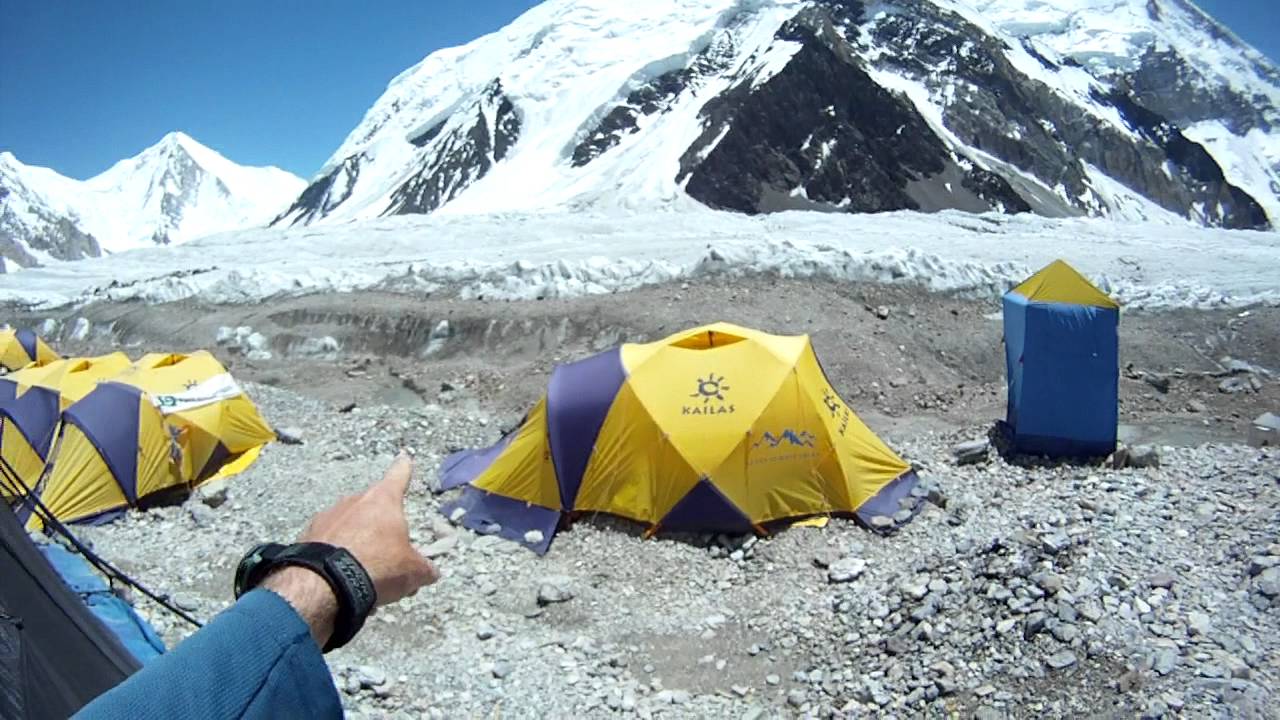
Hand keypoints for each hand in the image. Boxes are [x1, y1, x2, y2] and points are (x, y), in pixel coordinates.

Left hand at [263, 451, 438, 645]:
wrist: (324, 583)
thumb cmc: (376, 566)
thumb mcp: (411, 572)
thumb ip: (423, 568)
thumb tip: (431, 572)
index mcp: (383, 501)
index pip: (398, 477)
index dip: (404, 469)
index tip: (404, 458)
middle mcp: (353, 501)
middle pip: (371, 506)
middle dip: (378, 524)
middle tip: (386, 553)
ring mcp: (327, 516)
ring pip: (348, 525)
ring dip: (355, 541)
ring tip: (362, 571)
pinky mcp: (306, 536)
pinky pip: (327, 542)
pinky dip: (335, 554)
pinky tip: (340, 577)